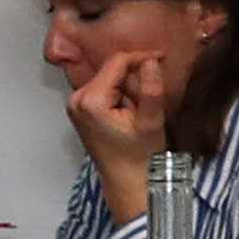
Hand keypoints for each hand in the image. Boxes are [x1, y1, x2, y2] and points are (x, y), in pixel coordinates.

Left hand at [62, 43, 175, 204]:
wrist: (126, 181)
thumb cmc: (139, 157)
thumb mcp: (150, 122)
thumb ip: (150, 89)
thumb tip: (151, 61)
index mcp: (90, 100)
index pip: (117, 62)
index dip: (141, 56)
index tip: (163, 57)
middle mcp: (76, 99)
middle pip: (111, 69)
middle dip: (134, 78)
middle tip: (148, 100)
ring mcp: (76, 104)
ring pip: (109, 78)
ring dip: (128, 87)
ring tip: (138, 110)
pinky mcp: (81, 109)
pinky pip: (105, 89)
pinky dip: (121, 94)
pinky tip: (129, 112)